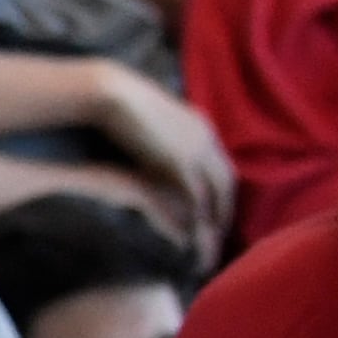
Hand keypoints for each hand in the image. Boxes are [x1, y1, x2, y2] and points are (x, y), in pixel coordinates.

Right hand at [93, 67, 238, 259]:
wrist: (111, 92)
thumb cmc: (119, 103)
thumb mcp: (149, 125)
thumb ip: (159, 143)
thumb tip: (154, 157)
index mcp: (200, 125)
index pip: (221, 165)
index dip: (221, 190)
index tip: (217, 210)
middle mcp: (205, 137)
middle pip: (226, 182)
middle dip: (226, 211)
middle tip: (220, 236)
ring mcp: (196, 149)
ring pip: (216, 193)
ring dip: (215, 221)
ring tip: (210, 245)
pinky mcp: (181, 162)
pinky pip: (197, 198)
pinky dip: (198, 219)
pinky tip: (192, 237)